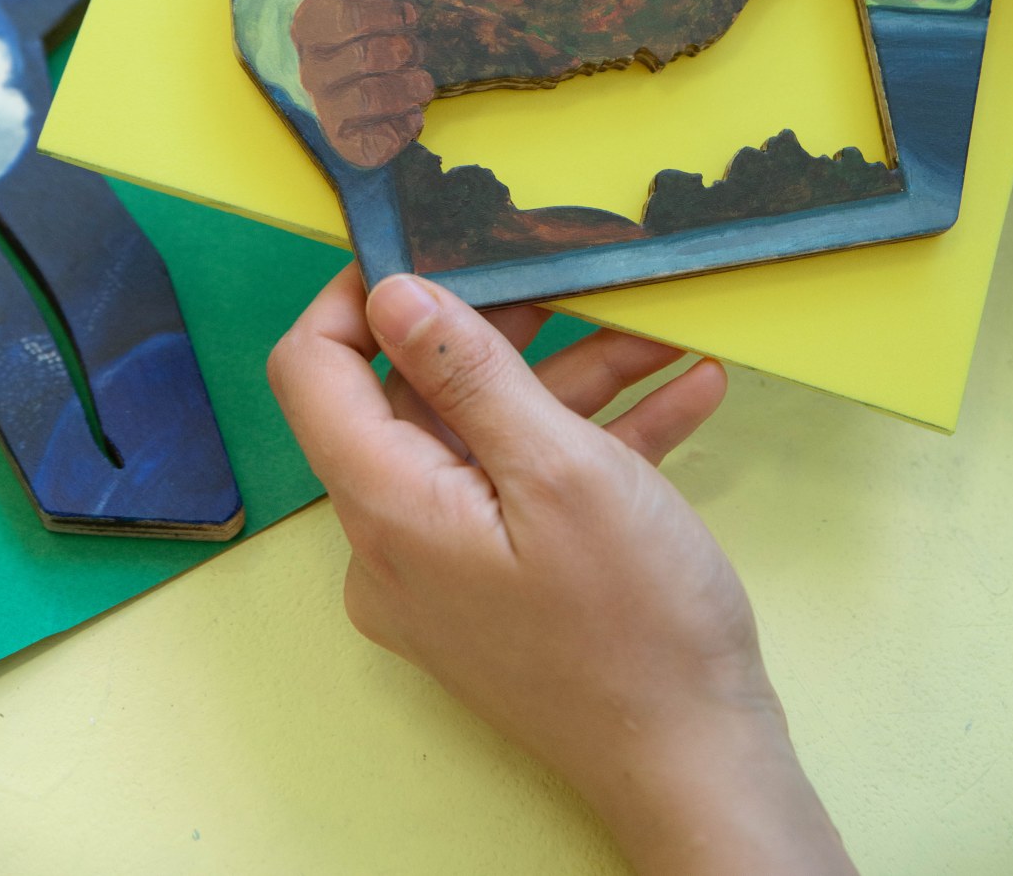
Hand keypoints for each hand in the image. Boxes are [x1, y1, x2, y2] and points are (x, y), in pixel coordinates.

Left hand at [269, 267, 855, 874]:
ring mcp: (447, 565)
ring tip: (655, 334)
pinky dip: (591, 439)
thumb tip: (391, 290)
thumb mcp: (559, 467)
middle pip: (417, 397)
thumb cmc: (636, 624)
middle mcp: (395, 539)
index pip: (312, 372)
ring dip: (571, 380)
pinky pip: (523, 487)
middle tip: (570, 277)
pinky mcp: (497, 581)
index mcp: (386, 506)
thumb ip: (468, 368)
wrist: (700, 763)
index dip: (354, 298)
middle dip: (502, 330)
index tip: (423, 249)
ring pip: (485, 435)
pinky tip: (679, 393)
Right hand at [290, 0, 432, 167]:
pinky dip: (407, 125)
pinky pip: (386, 138)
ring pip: (380, 96)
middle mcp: (310, 69)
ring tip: (419, 81)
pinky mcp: (347, 144)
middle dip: (407, 50)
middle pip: (373, 54)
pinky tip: (406, 115)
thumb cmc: (352, 38)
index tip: (408, 15)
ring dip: (413, 87)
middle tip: (415, 50)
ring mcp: (326, 108)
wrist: (342, 98)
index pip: (349, 15)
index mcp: (309, 26)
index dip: (389, 15)